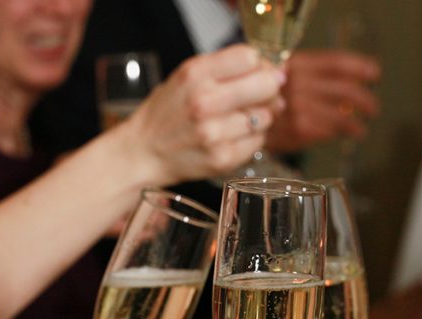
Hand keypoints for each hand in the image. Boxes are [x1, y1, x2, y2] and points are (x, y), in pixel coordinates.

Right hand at [123, 44, 283, 181]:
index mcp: (196, 74)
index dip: (260, 64)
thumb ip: (226, 69)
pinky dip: (251, 138)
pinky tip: (233, 137)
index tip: (258, 73)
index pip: (250, 57)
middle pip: (265, 85)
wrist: (144, 151)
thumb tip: (276, 73)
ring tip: (238, 119)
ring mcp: (214, 133)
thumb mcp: (187, 76)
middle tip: (262, 95)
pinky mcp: (222, 158)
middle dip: (269, 89)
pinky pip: (257, 142)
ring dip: (259, 117)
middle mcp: (204, 102)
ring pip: (265, 116)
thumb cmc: (168, 112)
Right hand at [266, 49, 379, 153]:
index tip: (374, 73)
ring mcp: (298, 107)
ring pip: (340, 114)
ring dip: (356, 122)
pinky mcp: (297, 129)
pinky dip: (340, 132)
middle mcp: (298, 83)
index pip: (336, 63)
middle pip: (345, 89)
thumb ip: (310, 75)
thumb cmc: (263, 98)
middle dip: (365, 100)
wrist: (236, 119)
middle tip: (373, 107)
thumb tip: (349, 83)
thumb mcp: (282, 75)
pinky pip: (328, 130)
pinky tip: (347, 134)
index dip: (360, 67)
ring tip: (362, 126)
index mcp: (297, 64)